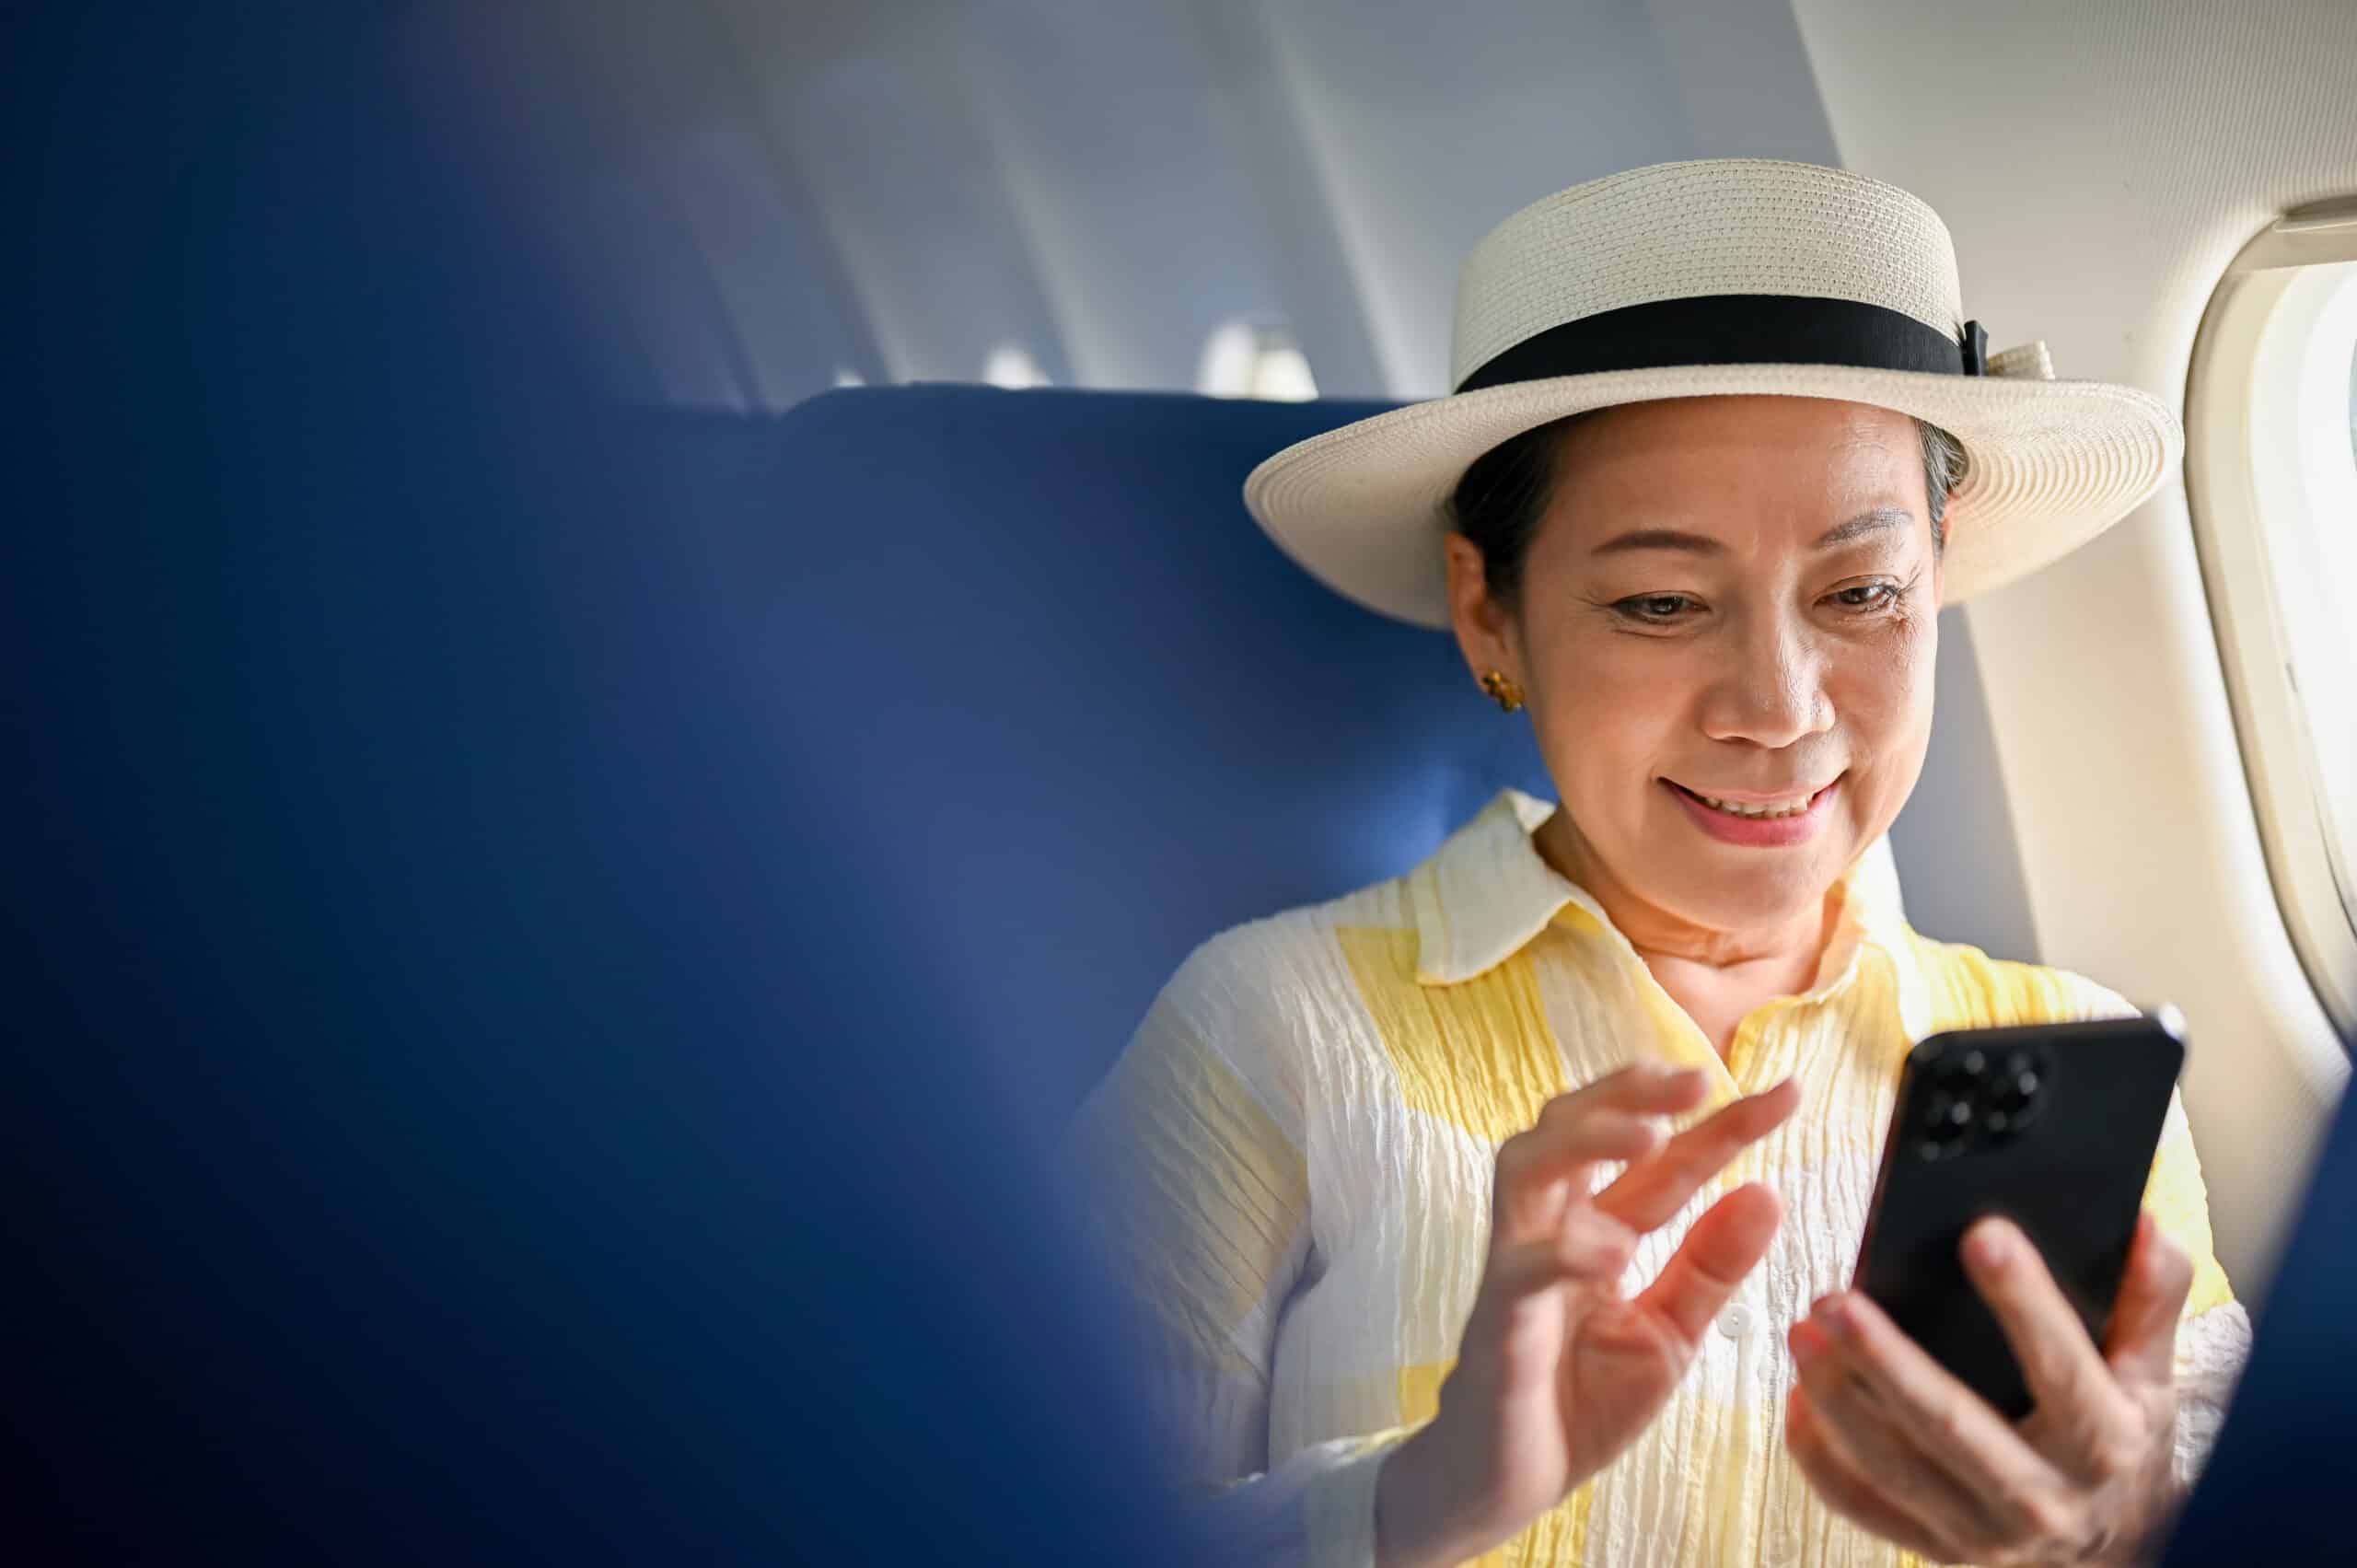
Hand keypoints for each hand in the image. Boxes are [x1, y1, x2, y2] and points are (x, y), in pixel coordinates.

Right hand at [1376, 1062, 1800, 1567]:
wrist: (1507, 1480)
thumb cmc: (1576, 1400)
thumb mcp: (1669, 1332)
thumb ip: (1711, 1267)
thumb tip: (1767, 1191)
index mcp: (1598, 1229)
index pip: (1663, 1162)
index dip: (1722, 1123)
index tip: (1788, 1093)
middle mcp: (1552, 1229)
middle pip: (1571, 1125)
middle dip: (1631, 1093)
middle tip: (1696, 1079)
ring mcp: (1518, 1266)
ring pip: (1527, 1165)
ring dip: (1585, 1137)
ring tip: (1649, 1134)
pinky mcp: (1498, 1320)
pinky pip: (1520, 1268)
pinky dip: (1564, 1251)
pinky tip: (1612, 1252)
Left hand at [1784, 1210, 2192, 1565]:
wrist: (2123, 1553)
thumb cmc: (2126, 1444)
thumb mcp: (2153, 1377)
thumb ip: (2150, 1300)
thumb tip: (2142, 1226)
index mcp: (2102, 1442)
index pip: (2063, 1367)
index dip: (2026, 1301)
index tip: (1983, 1234)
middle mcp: (2041, 1497)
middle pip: (1952, 1425)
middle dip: (1888, 1361)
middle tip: (1836, 1301)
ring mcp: (1983, 1533)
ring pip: (1894, 1466)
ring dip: (1839, 1399)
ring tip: (1804, 1333)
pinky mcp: (1937, 1550)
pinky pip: (1863, 1506)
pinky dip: (1821, 1458)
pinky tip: (1798, 1401)